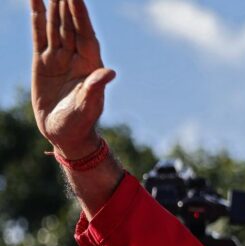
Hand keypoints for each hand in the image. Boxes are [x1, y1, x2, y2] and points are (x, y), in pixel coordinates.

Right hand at [30, 0, 114, 157]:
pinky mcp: (43, 63)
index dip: (81, 14)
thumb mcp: (89, 105)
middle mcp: (76, 57)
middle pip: (71, 24)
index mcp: (91, 64)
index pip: (85, 32)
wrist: (65, 134)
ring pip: (55, 26)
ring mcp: (59, 58)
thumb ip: (96, 87)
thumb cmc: (81, 121)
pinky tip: (36, 3)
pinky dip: (38, 19)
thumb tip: (109, 73)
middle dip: (67, 3)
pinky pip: (40, 36)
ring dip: (53, 6)